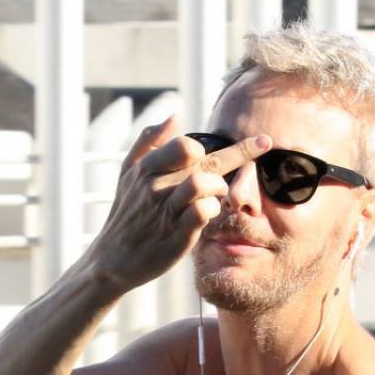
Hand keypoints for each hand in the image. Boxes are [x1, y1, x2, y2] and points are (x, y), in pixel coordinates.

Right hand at [86, 116, 272, 291]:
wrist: (112, 259)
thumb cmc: (127, 213)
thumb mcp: (128, 173)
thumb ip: (149, 141)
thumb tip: (174, 115)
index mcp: (147, 168)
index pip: (187, 144)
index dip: (210, 145)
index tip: (229, 148)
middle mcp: (155, 186)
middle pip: (206, 160)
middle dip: (241, 152)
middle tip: (262, 144)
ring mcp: (166, 212)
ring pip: (205, 183)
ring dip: (220, 186)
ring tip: (219, 193)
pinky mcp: (176, 236)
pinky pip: (203, 212)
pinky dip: (213, 209)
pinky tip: (209, 213)